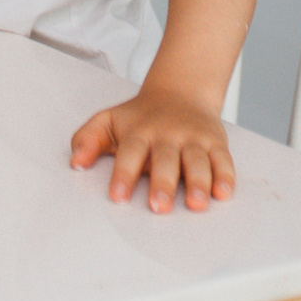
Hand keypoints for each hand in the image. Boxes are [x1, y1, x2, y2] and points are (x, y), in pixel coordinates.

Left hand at [70, 87, 237, 211]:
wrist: (180, 92)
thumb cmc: (140, 116)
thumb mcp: (108, 120)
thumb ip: (88, 139)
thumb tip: (75, 162)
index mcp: (139, 132)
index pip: (129, 153)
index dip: (123, 175)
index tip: (117, 196)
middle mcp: (167, 135)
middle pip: (165, 160)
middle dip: (162, 183)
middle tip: (158, 207)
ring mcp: (193, 139)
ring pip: (197, 161)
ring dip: (197, 183)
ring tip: (195, 204)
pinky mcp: (216, 143)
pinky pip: (223, 160)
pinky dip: (225, 177)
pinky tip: (223, 193)